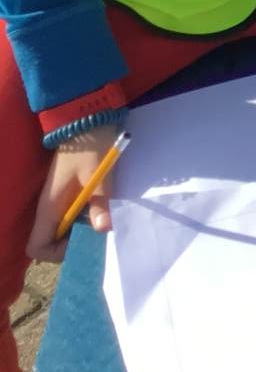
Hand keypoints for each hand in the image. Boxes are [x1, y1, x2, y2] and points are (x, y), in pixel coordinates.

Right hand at [28, 125, 121, 262]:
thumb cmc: (90, 148)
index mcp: (49, 208)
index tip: (80, 240)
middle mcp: (48, 208)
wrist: (86, 119)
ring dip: (81, 229)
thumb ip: (100, 203)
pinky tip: (102, 207)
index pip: (36, 247)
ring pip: (62, 228)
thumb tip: (103, 229)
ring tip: (103, 219)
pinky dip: (85, 216)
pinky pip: (71, 214)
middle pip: (51, 241)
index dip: (56, 253)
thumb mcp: (98, 176)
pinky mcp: (68, 190)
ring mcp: (57, 199)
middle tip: (96, 231)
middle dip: (73, 243)